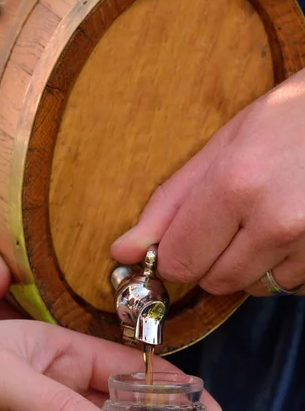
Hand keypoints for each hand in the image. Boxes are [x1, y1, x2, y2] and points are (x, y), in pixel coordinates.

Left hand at [112, 68, 304, 295]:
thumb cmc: (286, 122)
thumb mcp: (221, 148)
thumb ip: (169, 204)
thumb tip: (123, 250)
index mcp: (236, 185)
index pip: (179, 261)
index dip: (174, 254)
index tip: (184, 237)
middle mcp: (275, 221)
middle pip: (214, 281)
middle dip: (211, 258)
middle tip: (233, 218)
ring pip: (252, 288)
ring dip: (249, 265)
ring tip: (268, 217)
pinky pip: (289, 287)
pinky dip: (282, 268)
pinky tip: (292, 230)